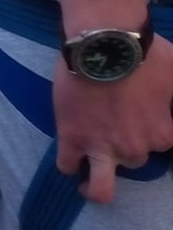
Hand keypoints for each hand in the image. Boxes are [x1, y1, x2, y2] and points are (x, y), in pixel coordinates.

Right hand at [53, 38, 172, 201]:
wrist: (106, 41)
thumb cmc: (145, 54)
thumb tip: (170, 103)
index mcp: (161, 134)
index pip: (160, 145)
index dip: (150, 130)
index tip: (141, 118)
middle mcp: (134, 148)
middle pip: (133, 160)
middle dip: (125, 145)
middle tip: (114, 123)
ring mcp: (101, 147)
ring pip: (102, 188)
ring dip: (97, 179)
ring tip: (89, 175)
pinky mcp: (71, 138)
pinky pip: (67, 165)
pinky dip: (69, 164)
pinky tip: (70, 156)